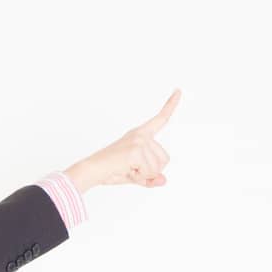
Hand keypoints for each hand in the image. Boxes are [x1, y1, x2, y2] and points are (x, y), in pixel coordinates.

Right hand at [63, 88, 180, 192]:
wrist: (92, 170)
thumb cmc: (110, 170)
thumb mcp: (134, 175)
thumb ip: (150, 177)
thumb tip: (164, 181)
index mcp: (140, 135)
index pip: (160, 119)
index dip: (170, 106)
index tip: (178, 91)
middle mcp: (141, 135)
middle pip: (164, 159)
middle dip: (151, 171)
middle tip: (132, 170)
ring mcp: (139, 141)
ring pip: (157, 168)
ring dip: (143, 175)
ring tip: (127, 170)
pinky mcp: (136, 150)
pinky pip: (148, 172)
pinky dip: (139, 178)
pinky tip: (126, 170)